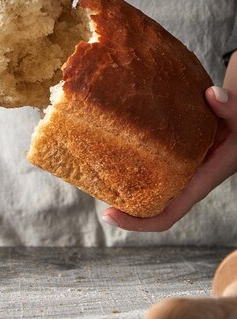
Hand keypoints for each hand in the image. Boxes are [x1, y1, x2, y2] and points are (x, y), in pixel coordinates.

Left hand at [101, 85, 236, 231]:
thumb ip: (229, 108)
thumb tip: (212, 95)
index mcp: (199, 182)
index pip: (167, 214)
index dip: (138, 223)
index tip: (108, 215)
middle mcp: (185, 182)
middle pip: (149, 207)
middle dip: (123, 207)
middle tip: (94, 194)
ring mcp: (178, 172)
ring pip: (147, 188)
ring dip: (124, 185)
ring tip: (96, 171)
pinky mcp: (173, 158)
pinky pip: (149, 169)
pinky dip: (132, 163)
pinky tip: (113, 148)